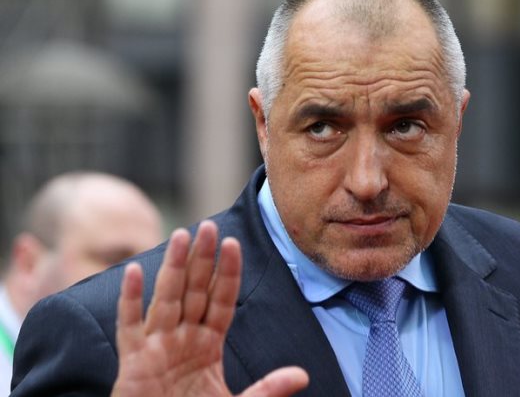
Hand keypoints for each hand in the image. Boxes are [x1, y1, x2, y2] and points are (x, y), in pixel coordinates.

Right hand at [112, 220, 308, 396]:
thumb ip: (268, 389)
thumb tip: (303, 376)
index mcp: (208, 345)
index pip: (221, 301)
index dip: (227, 273)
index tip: (234, 243)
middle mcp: (183, 339)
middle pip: (195, 291)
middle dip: (202, 259)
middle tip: (209, 226)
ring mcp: (157, 347)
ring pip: (166, 299)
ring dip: (173, 267)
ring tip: (181, 236)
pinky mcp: (133, 362)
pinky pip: (130, 327)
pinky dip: (130, 300)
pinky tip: (133, 272)